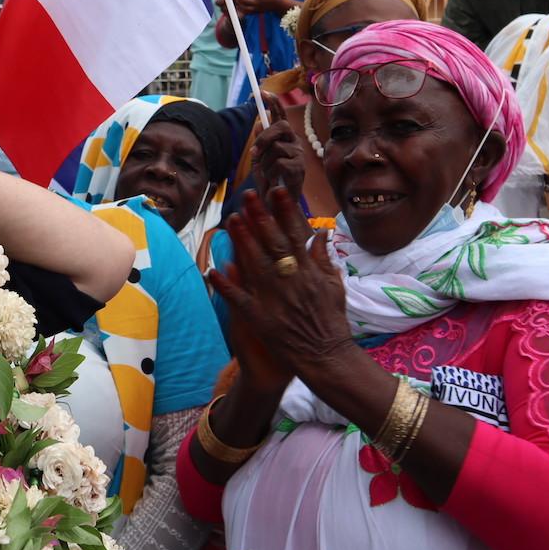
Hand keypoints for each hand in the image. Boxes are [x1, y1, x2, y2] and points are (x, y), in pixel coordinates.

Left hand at [209, 186, 351, 387]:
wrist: (327, 358)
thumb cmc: (332, 322)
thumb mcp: (335, 287)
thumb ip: (324, 260)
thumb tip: (320, 233)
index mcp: (311, 273)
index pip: (297, 235)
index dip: (286, 212)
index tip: (277, 191)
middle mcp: (293, 282)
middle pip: (274, 244)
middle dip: (261, 218)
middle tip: (248, 196)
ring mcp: (276, 300)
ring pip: (256, 265)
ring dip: (242, 242)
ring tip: (231, 220)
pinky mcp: (261, 319)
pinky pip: (240, 300)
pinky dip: (227, 285)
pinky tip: (212, 270)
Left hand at [233, 0, 289, 17]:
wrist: (276, 4)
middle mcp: (257, 2)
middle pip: (244, 0)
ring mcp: (256, 8)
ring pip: (244, 8)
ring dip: (239, 4)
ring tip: (237, 0)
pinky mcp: (256, 12)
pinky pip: (246, 13)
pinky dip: (241, 10)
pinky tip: (239, 6)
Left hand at [250, 95, 306, 197]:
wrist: (276, 203)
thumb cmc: (270, 180)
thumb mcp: (260, 160)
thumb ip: (261, 143)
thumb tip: (259, 123)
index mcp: (285, 139)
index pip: (281, 117)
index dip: (274, 103)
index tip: (263, 92)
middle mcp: (294, 143)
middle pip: (280, 127)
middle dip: (264, 139)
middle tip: (254, 154)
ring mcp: (298, 155)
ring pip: (276, 147)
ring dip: (265, 162)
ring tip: (269, 174)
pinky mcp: (299, 168)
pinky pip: (279, 162)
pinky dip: (271, 172)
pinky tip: (275, 180)